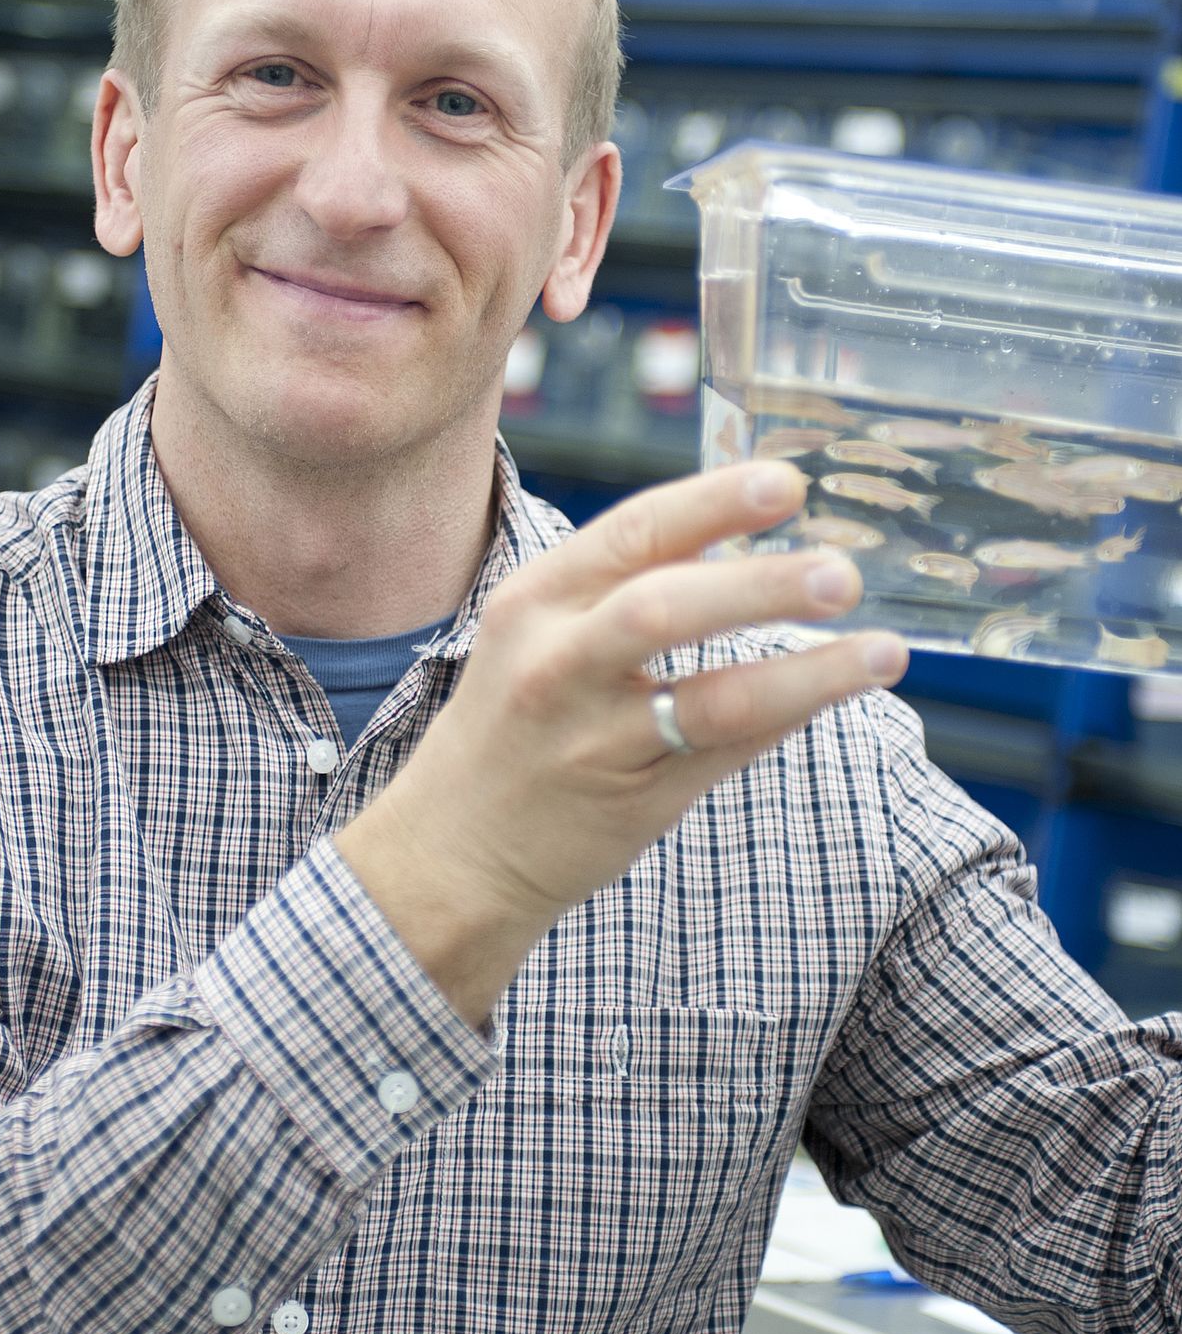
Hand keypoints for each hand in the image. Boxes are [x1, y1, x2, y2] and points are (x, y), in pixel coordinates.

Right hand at [337, 460, 906, 1021]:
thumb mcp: (537, 633)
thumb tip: (748, 534)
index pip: (633, 532)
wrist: (451, 851)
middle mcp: (557, 665)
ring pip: (712, 700)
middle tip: (843, 572)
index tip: (787, 483)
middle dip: (760, 585)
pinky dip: (786, 717)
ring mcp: (594, 740)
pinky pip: (725, 753)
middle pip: (664, 608)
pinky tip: (835, 692)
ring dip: (807, 674)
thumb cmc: (513, 722)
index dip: (715, 502)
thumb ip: (621, 584)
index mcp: (535, 600)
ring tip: (881, 652)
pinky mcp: (633, 801)